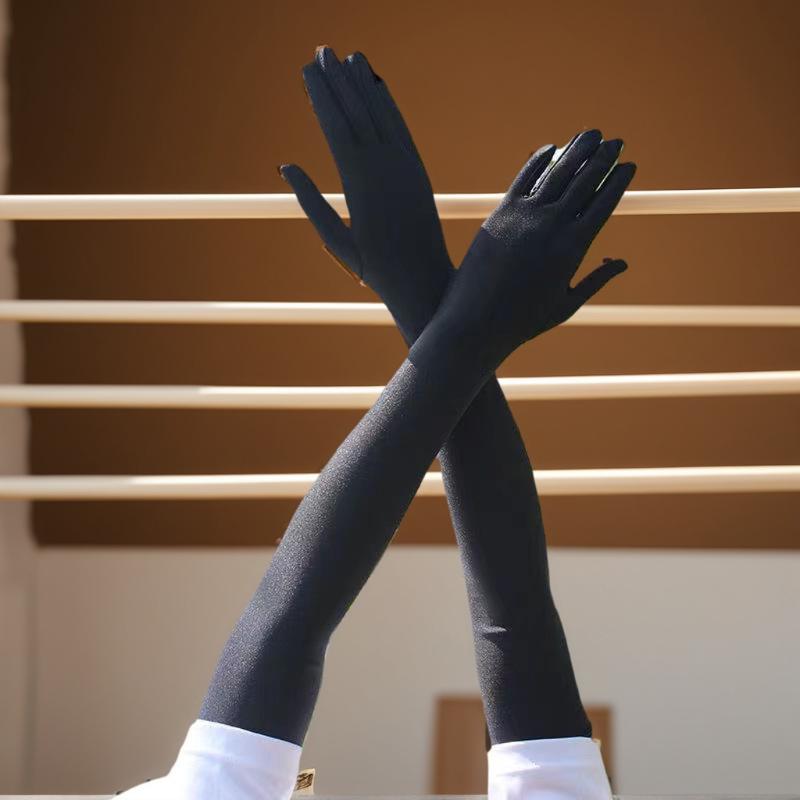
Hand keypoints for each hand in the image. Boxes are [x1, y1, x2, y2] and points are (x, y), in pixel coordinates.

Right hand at [280, 46, 452, 341]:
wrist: (424, 281)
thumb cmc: (373, 269)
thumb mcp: (335, 241)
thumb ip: (311, 202)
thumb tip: (286, 165)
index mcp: (360, 185)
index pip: (336, 128)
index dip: (322, 96)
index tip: (307, 70)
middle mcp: (384, 169)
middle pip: (357, 114)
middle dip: (338, 81)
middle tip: (321, 50)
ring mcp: (404, 167)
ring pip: (381, 116)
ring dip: (364, 84)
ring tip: (350, 57)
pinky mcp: (418, 171)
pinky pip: (400, 129)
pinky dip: (388, 105)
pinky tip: (378, 86)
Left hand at [429, 130, 635, 367]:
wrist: (476, 322)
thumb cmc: (524, 321)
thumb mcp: (566, 303)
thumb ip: (597, 280)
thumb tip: (622, 262)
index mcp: (574, 247)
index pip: (604, 202)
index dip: (618, 180)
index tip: (629, 165)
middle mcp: (552, 225)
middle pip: (584, 180)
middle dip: (604, 157)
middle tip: (617, 142)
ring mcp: (525, 216)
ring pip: (557, 172)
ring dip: (577, 149)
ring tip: (591, 134)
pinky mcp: (501, 213)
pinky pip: (524, 179)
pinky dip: (539, 161)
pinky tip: (551, 148)